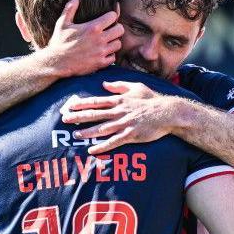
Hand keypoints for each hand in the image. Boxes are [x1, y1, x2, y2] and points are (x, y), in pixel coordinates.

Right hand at [36, 0, 123, 77]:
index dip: (112, 16)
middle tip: (110, 30)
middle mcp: (99, 39)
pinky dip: (110, 55)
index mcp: (92, 27)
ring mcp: (101, 52)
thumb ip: (71, 7)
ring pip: (118, 44)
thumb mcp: (63, 23)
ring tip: (107, 41)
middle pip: (120, 30)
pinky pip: (113, 58)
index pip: (113, 16)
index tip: (108, 18)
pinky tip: (103, 53)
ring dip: (114, 42)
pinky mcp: (100, 63)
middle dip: (116, 29)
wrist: (56, 63)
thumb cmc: (59, 42)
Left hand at [61, 81, 177, 153]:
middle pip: (95, 114)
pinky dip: (102, 146)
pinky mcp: (131, 135)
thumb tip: (104, 84)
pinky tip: (92, 149)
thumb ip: (119, 86)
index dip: (82, 104)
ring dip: (88, 132)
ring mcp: (125, 124)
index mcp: (120, 100)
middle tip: (65, 120)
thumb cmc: (153, 99)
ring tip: (76, 135)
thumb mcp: (136, 87)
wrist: (168, 113)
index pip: (96, 101)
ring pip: (102, 129)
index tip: (69, 106)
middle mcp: (120, 111)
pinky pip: (114, 142)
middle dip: (79, 117)